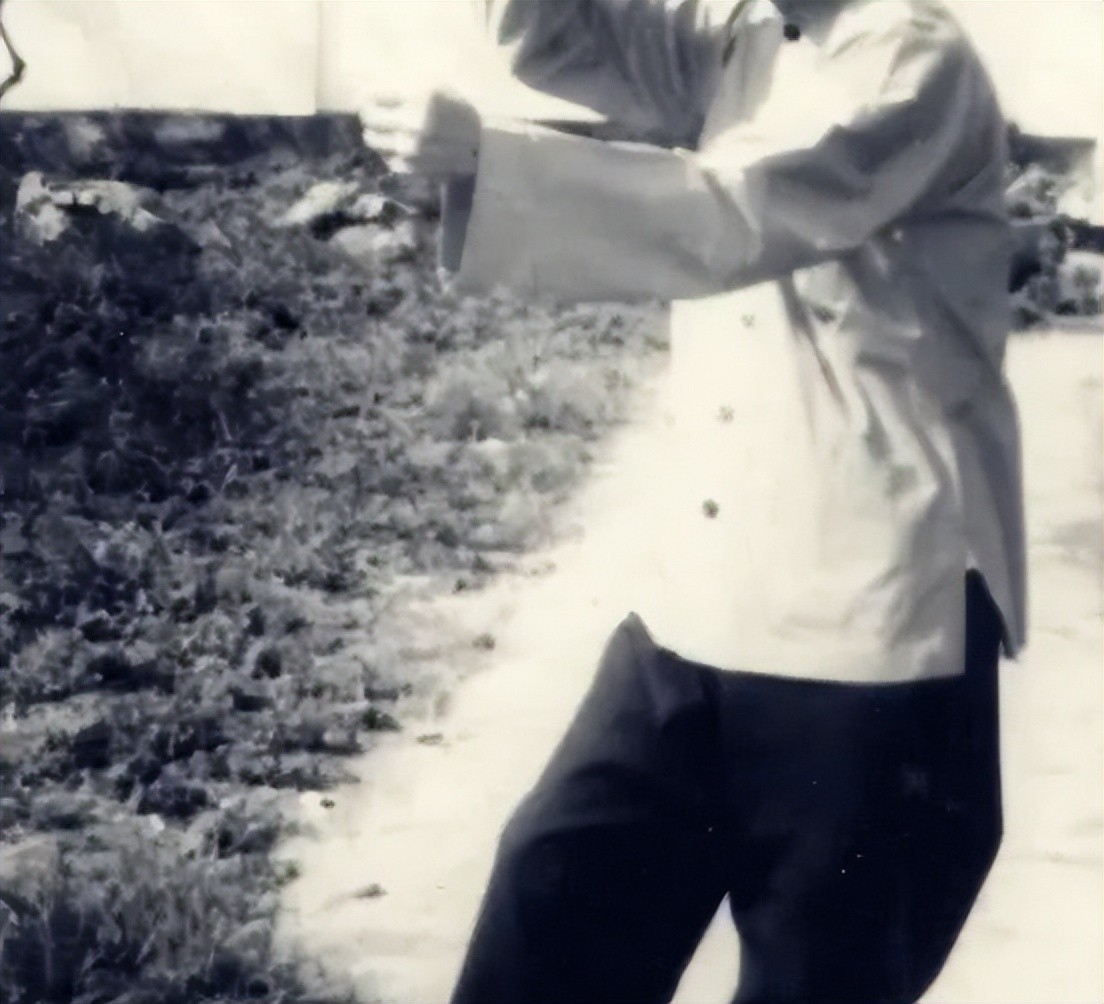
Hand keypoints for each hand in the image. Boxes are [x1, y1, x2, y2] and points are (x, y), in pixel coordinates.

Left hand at [361, 90, 480, 179]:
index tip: (374, 96)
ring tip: (385, 129)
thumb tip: (375, 86)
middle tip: (375, 112)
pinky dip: (387, 151)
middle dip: (369, 113)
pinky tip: (399, 146)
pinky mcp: (411, 168)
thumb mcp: (438, 87)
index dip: (372, 95)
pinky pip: (386, 158)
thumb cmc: (460, 112)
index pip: (374, 96)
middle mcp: (410, 126)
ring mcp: (409, 150)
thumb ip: (408, 85)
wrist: (482, 149)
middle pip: (369, 118)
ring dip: (375, 133)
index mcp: (418, 100)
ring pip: (372, 140)